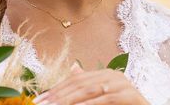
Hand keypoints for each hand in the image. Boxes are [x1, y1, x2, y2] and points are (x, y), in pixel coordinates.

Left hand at [34, 63, 148, 104]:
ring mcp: (123, 84)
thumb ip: (87, 87)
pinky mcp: (130, 96)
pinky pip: (105, 99)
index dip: (55, 90)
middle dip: (58, 96)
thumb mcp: (100, 100)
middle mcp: (113, 75)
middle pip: (79, 84)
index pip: (74, 80)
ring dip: (69, 100)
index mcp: (104, 74)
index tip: (38, 101)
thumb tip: (74, 68)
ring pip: (90, 90)